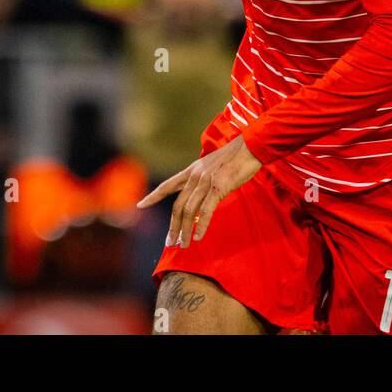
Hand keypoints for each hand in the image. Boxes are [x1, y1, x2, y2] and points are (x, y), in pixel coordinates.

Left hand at [136, 134, 261, 247]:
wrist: (250, 147)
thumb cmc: (235, 156)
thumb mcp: (212, 164)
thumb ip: (202, 177)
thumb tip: (197, 193)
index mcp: (192, 170)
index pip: (167, 185)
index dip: (153, 196)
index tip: (140, 205)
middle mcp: (195, 176)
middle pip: (178, 205)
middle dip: (173, 226)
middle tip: (170, 242)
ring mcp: (205, 182)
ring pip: (189, 211)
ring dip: (185, 230)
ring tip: (184, 244)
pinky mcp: (218, 187)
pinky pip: (206, 211)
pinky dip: (201, 225)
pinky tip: (198, 236)